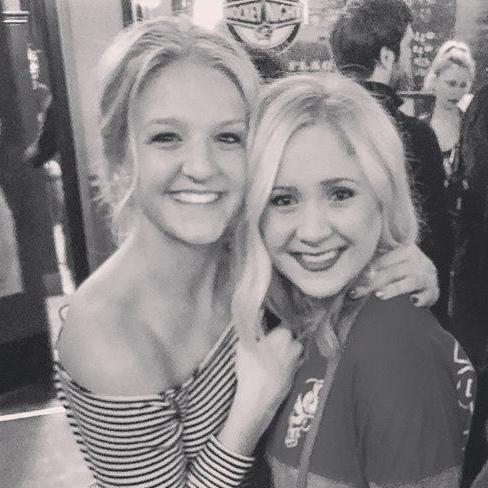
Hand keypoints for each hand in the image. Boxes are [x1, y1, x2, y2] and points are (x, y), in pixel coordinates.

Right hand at [218, 327, 302, 453]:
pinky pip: (289, 369)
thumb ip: (249, 334)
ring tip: (267, 363)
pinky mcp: (296, 379)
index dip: (272, 332)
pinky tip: (270, 375)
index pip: (281, 327)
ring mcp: (297, 364)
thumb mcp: (243, 345)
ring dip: (282, 357)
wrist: (258, 398)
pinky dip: (282, 370)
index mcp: (284, 334)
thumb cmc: (250, 368)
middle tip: (265, 349)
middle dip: (279, 344)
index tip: (264, 336)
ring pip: (290, 355)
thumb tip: (251, 327)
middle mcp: (295, 347)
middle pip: (288, 341)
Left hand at [349, 244, 438, 306]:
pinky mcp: (433, 290)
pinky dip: (420, 298)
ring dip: (394, 288)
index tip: (356, 276)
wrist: (427, 281)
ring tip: (380, 294)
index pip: (385, 257)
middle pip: (394, 271)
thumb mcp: (389, 263)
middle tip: (358, 291)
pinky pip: (427, 294)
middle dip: (374, 281)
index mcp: (405, 249)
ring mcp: (427, 275)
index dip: (370, 267)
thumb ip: (372, 265)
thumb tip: (348, 273)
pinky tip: (413, 301)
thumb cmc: (401, 271)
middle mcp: (417, 259)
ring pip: (410, 281)